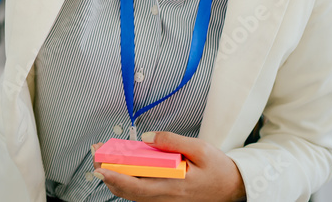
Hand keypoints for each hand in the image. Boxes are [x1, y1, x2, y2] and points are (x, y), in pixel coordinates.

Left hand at [92, 133, 245, 201]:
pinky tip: (122, 173)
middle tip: (96, 160)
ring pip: (135, 196)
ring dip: (117, 181)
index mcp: (175, 185)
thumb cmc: (219, 169)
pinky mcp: (168, 201)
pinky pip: (143, 196)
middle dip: (109, 177)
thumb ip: (172, 141)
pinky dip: (129, 186)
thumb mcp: (200, 148)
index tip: (101, 167)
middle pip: (131, 192)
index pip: (138, 185)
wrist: (235, 188)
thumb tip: (146, 137)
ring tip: (103, 163)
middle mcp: (168, 198)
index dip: (117, 177)